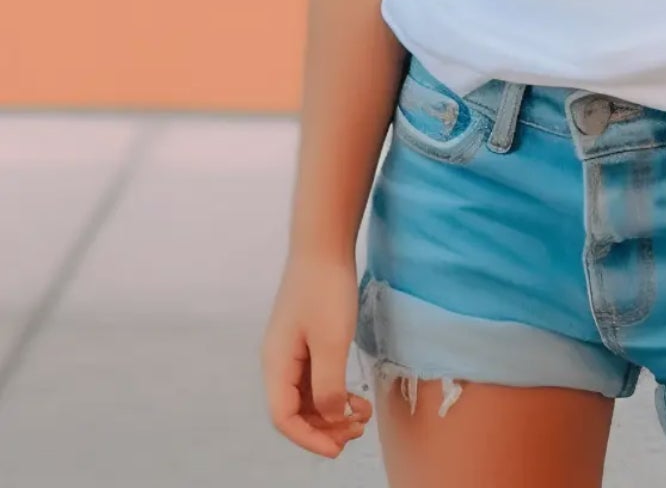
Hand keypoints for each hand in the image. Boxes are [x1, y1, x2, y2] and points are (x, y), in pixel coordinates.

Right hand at [260, 252, 373, 456]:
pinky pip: (316, 377)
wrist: (324, 243)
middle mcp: (279, 361)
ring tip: (362, 415)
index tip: (339, 448)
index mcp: (276, 364)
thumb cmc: (325, 290)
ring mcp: (292, 349)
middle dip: (324, 427)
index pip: (284, 417)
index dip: (310, 438)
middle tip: (357, 430)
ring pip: (308, 395)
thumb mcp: (331, 341)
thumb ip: (328, 385)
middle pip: (295, 410)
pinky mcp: (307, 338)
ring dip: (332, 411)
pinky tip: (355, 395)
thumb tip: (329, 418)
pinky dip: (334, 391)